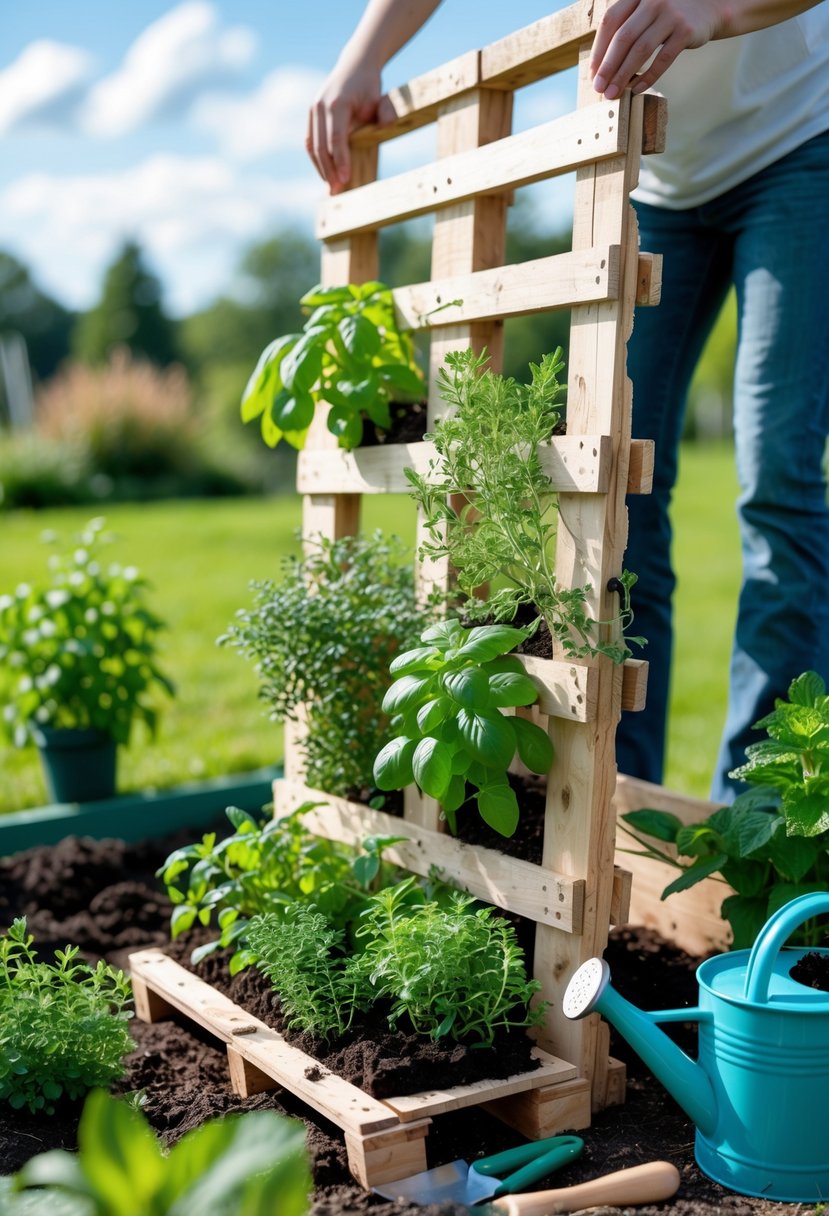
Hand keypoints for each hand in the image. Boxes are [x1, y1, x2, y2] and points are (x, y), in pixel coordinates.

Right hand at [306, 58, 395, 193]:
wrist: (354, 65)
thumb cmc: (369, 86)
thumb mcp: (380, 97)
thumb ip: (386, 112)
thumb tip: (387, 126)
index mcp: (337, 103)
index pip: (336, 138)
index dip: (340, 161)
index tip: (346, 179)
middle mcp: (320, 106)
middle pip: (321, 146)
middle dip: (328, 171)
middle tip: (337, 191)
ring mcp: (313, 110)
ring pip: (312, 146)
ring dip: (320, 168)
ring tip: (331, 186)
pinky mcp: (311, 115)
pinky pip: (310, 141)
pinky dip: (317, 159)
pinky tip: (326, 173)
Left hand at [590, 0, 722, 98]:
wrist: (711, 6)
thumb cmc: (671, 14)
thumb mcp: (647, 9)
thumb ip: (628, 26)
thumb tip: (603, 65)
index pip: (610, 21)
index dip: (599, 49)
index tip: (592, 72)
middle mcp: (653, 0)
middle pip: (623, 38)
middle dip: (608, 67)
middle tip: (599, 88)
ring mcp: (671, 14)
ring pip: (640, 50)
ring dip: (623, 76)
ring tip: (613, 93)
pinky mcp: (686, 31)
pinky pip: (662, 59)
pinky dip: (648, 76)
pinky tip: (637, 89)